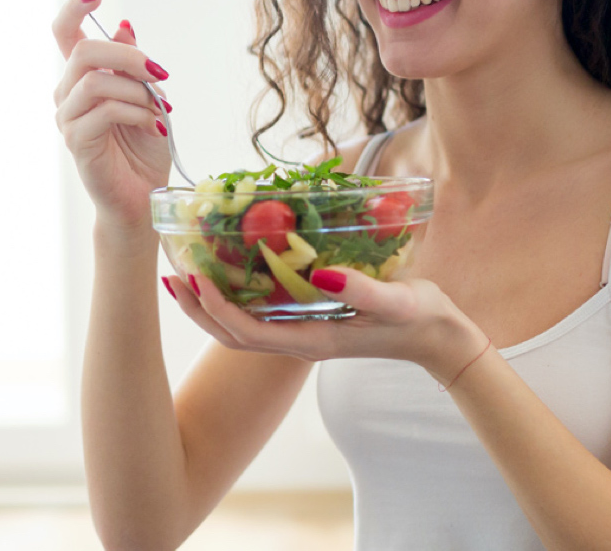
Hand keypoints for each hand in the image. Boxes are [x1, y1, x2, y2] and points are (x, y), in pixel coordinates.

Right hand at [52, 0, 172, 227]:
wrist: (144, 196)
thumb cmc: (144, 147)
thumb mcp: (148, 97)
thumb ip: (134, 65)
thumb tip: (126, 25)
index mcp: (83, 78)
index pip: (64, 33)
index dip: (74, 8)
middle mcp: (67, 94)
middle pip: (83, 50)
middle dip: (128, 55)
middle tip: (159, 73)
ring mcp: (68, 118)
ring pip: (95, 81)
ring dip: (137, 91)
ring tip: (159, 111)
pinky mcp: (77, 141)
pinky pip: (104, 110)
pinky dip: (136, 112)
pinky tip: (154, 126)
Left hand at [163, 267, 484, 382]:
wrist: (437, 337)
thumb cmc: (419, 318)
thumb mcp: (396, 301)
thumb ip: (361, 291)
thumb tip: (320, 275)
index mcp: (312, 341)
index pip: (247, 332)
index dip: (215, 309)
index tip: (195, 276)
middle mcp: (299, 340)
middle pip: (231, 334)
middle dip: (198, 309)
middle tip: (173, 273)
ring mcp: (303, 331)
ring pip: (243, 326)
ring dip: (211, 303)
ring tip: (188, 272)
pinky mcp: (311, 319)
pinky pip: (263, 313)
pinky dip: (238, 296)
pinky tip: (233, 270)